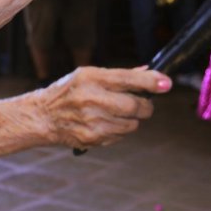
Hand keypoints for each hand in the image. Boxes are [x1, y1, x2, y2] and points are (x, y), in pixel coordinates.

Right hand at [39, 67, 170, 148]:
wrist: (43, 116)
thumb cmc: (67, 92)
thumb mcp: (87, 75)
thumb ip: (119, 76)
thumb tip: (150, 73)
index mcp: (91, 78)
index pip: (128, 78)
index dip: (151, 81)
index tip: (167, 83)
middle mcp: (91, 99)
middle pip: (135, 106)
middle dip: (144, 105)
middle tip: (141, 103)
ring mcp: (92, 121)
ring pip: (132, 124)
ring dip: (131, 119)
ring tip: (113, 113)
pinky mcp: (93, 138)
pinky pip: (120, 136)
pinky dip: (118, 130)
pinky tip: (103, 123)